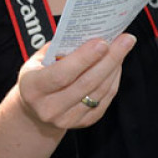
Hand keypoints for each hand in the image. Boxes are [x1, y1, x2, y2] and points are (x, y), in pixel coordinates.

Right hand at [16, 33, 136, 130]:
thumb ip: (60, 48)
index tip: (102, 42)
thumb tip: (90, 34)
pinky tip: (116, 64)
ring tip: (123, 47)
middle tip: (124, 40)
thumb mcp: (38, 60)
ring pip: (99, 91)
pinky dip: (113, 80)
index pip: (62, 74)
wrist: (35, 110)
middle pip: (86, 83)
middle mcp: (49, 108)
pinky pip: (104, 100)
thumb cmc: (38, 75)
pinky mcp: (82, 123)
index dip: (84, 58)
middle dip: (109, 59)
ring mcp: (66, 119)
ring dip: (114, 67)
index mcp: (33, 88)